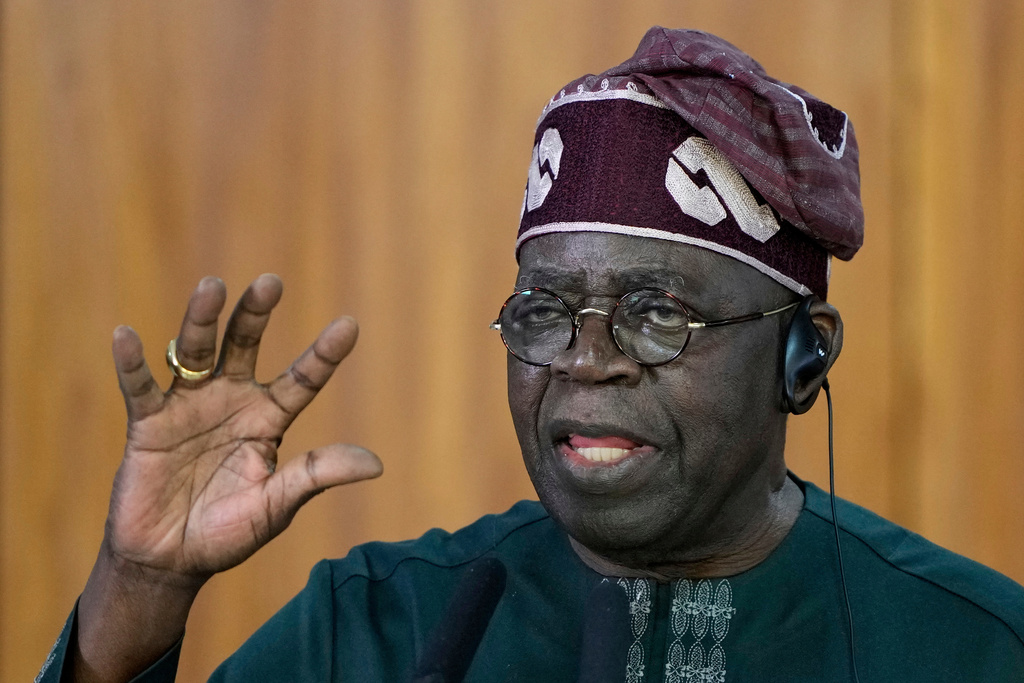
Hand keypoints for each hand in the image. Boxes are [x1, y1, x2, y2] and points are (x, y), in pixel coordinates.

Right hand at [105, 274, 381, 583]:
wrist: (169, 561)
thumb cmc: (229, 533)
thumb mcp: (278, 504)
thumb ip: (316, 475)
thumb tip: (376, 464)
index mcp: (268, 420)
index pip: (301, 380)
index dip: (323, 355)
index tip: (349, 325)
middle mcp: (231, 402)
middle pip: (244, 346)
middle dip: (255, 315)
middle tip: (270, 283)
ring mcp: (188, 408)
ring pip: (194, 353)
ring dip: (201, 320)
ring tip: (212, 287)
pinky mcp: (148, 425)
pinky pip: (139, 387)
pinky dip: (131, 363)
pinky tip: (126, 335)